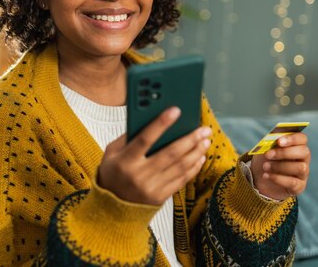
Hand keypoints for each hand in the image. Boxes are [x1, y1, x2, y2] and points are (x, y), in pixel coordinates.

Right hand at [97, 107, 211, 205]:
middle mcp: (139, 175)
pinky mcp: (160, 197)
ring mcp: (151, 188)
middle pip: (170, 153)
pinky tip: (200, 157)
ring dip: (195, 152)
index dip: (161, 124)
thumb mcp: (112, 153)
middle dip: (190, 139)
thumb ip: (129, 137)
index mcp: (125, 161)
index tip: (175, 110)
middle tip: (203, 129)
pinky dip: (193, 168)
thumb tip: (152, 119)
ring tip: (205, 140)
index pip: (145, 139)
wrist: (111, 208)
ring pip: (179, 167)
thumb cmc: (113, 173)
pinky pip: (181, 180)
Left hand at [250, 133, 309, 200]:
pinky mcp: (299, 186)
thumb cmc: (266, 159)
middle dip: (284, 153)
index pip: (302, 138)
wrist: (260, 178)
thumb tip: (272, 138)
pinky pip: (293, 182)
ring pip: (300, 168)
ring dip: (280, 166)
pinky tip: (266, 176)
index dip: (292, 139)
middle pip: (304, 152)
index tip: (279, 141)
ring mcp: (303, 173)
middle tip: (268, 155)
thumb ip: (271, 142)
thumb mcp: (266, 148)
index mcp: (297, 145)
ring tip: (265, 166)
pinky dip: (278, 178)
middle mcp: (303, 158)